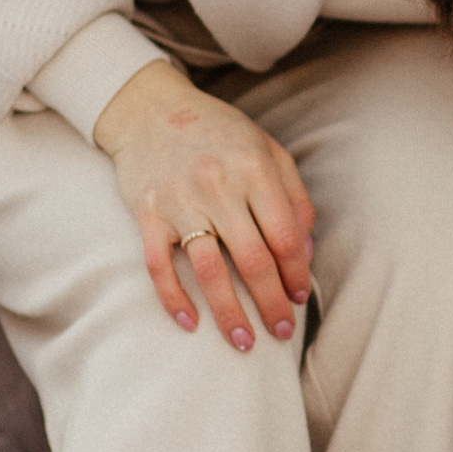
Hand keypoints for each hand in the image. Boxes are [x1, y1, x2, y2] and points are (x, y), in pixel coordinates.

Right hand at [93, 57, 313, 349]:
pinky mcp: (146, 212)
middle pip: (253, 260)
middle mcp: (218, 185)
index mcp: (254, 168)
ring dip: (229, 313)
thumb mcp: (267, 150)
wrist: (150, 109)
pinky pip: (159, 265)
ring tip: (243, 342)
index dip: (297, 273)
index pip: (285, 236)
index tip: (300, 297)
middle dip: (271, 303)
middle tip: (281, 332)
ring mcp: (180, 201)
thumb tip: (306, 253)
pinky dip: (174, 299)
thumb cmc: (218, 134)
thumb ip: (294, 197)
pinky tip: (190, 324)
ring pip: (209, 270)